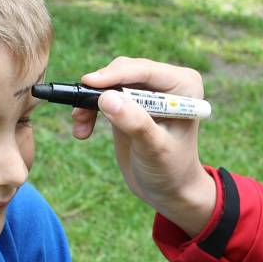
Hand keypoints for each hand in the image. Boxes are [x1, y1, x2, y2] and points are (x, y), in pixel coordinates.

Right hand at [72, 56, 215, 236]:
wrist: (168, 191)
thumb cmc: (170, 170)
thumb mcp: (154, 149)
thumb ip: (135, 123)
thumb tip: (107, 98)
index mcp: (184, 85)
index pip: (145, 71)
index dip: (115, 75)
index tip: (88, 83)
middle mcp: (167, 83)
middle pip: (124, 72)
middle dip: (99, 90)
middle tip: (79, 113)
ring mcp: (147, 91)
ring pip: (109, 82)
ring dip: (89, 101)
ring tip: (80, 126)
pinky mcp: (130, 102)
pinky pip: (102, 96)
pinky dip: (89, 109)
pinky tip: (83, 130)